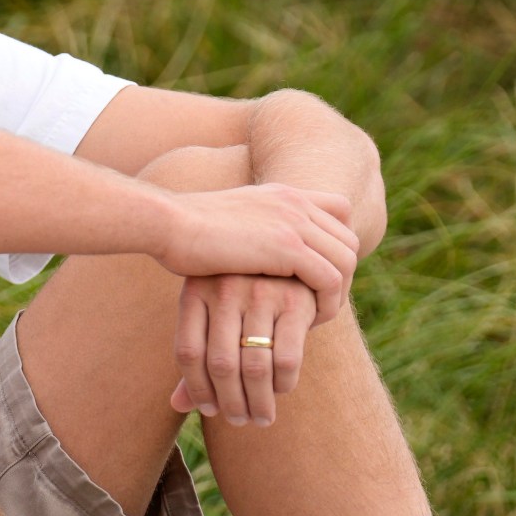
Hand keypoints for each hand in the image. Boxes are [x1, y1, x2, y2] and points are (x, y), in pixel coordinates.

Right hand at [153, 184, 358, 324]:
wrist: (166, 223)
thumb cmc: (182, 231)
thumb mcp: (226, 222)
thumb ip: (249, 228)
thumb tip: (250, 245)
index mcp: (283, 193)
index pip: (339, 212)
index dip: (336, 246)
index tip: (319, 276)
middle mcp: (295, 201)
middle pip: (348, 239)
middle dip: (343, 275)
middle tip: (321, 304)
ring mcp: (294, 221)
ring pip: (346, 259)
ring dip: (338, 293)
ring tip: (316, 317)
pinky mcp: (287, 246)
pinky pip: (331, 278)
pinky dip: (327, 303)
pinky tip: (308, 322)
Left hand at [168, 273, 319, 425]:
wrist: (292, 259)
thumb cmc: (244, 296)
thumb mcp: (214, 315)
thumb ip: (199, 356)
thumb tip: (177, 405)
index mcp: (195, 290)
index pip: (187, 353)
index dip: (196, 389)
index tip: (210, 410)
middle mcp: (225, 289)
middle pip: (221, 364)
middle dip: (231, 403)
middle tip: (240, 420)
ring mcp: (261, 293)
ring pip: (255, 367)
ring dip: (258, 402)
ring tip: (261, 418)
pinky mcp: (295, 301)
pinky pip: (286, 358)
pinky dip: (283, 383)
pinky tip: (281, 389)